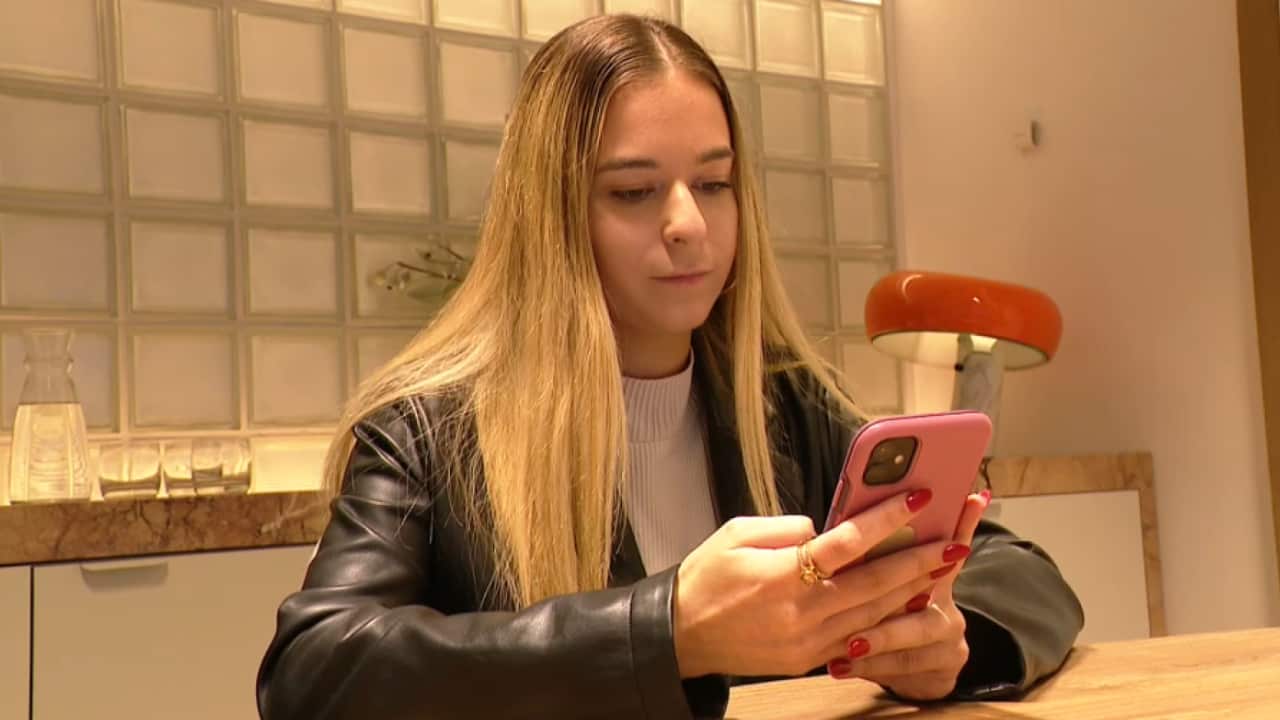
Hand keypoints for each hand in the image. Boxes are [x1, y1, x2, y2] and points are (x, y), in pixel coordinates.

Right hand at [672, 489, 959, 678]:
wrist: (681, 635)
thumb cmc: (706, 577)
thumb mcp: (736, 533)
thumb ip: (787, 527)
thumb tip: (827, 529)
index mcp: (780, 574)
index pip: (847, 542)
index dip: (888, 519)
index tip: (919, 497)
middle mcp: (800, 611)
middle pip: (874, 583)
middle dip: (920, 560)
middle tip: (955, 540)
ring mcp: (807, 640)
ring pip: (875, 614)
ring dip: (914, 592)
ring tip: (945, 570)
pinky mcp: (808, 658)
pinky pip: (859, 639)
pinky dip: (889, 620)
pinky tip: (912, 604)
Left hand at [828, 490, 991, 700]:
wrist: (919, 675)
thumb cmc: (893, 617)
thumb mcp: (893, 585)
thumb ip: (886, 549)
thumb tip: (884, 504)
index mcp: (938, 578)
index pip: (951, 542)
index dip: (964, 520)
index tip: (971, 497)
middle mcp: (949, 609)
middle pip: (927, 592)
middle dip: (896, 588)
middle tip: (865, 587)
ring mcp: (950, 644)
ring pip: (914, 637)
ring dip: (878, 639)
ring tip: (849, 644)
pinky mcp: (942, 674)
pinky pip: (902, 669)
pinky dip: (868, 668)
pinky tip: (840, 666)